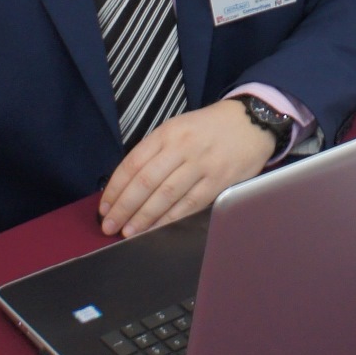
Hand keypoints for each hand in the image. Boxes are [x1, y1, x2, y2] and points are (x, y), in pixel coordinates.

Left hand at [99, 99, 272, 236]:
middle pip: (145, 182)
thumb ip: (155, 152)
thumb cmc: (208, 128)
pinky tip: (156, 231)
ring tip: (128, 233)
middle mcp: (183, 148)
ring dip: (144, 218)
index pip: (133, 164)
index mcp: (168, 133)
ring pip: (166, 196)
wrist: (251, 122)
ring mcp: (202, 165)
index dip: (115, 189)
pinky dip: (170, 220)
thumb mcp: (178, 128)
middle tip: (109, 226)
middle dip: (124, 208)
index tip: (104, 207)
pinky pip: (189, 204)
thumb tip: (128, 186)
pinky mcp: (219, 181)